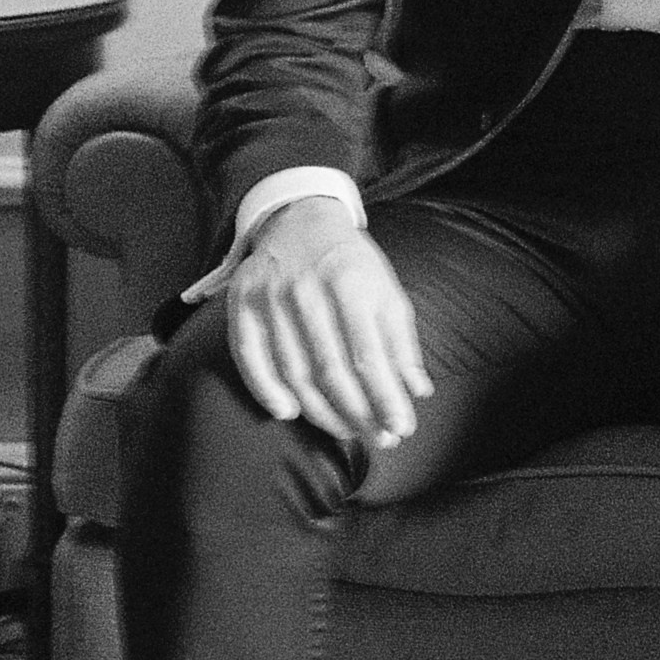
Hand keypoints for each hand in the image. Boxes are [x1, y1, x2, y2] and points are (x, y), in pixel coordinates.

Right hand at [226, 195, 431, 452]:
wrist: (299, 219)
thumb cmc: (351, 264)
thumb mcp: (386, 290)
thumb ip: (401, 341)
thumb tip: (417, 391)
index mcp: (350, 282)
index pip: (368, 354)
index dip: (385, 397)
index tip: (402, 428)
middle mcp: (307, 290)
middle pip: (331, 369)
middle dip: (358, 412)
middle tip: (379, 439)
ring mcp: (270, 297)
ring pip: (293, 370)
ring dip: (321, 411)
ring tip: (347, 432)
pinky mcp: (241, 303)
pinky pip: (248, 356)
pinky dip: (265, 390)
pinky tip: (289, 414)